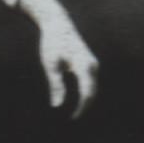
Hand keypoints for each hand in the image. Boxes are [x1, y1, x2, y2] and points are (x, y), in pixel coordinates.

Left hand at [17, 0, 98, 118]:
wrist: (58, 24)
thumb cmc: (52, 43)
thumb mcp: (50, 65)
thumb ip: (55, 86)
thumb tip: (57, 105)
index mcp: (84, 66)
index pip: (87, 94)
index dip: (81, 108)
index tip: (72, 118)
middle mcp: (93, 65)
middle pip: (93, 92)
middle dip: (85, 106)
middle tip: (73, 119)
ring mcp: (93, 63)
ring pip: (93, 87)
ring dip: (86, 100)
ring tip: (76, 112)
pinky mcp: (89, 62)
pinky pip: (90, 82)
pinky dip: (85, 92)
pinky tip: (77, 100)